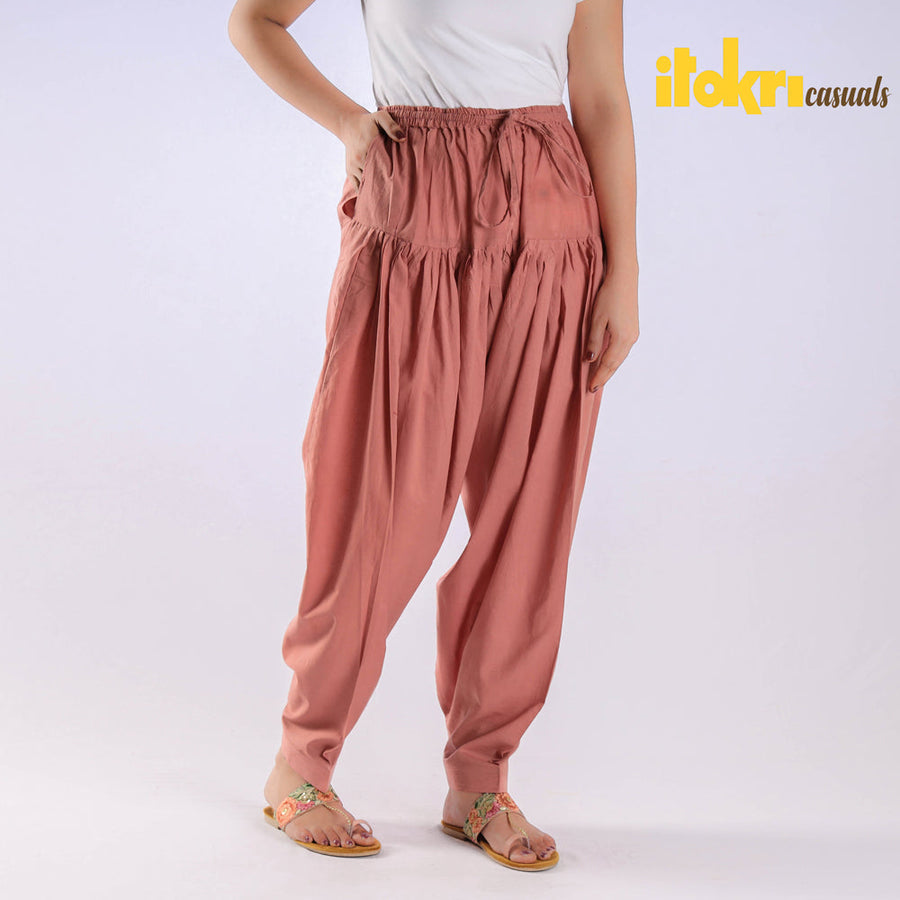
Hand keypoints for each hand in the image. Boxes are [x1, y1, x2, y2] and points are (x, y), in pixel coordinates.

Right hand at [339, 109, 406, 188]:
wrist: (349, 125)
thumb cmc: (368, 122)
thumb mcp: (380, 117)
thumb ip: (391, 126)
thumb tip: (402, 138)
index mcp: (367, 148)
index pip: (381, 167)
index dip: (390, 176)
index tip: (399, 182)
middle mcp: (358, 160)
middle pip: (373, 179)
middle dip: (384, 186)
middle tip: (396, 193)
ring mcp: (353, 168)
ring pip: (365, 185)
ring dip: (375, 190)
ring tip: (386, 196)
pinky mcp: (349, 172)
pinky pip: (357, 187)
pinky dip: (365, 192)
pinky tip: (375, 195)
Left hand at [584, 265, 638, 392]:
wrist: (624, 278)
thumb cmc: (608, 296)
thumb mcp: (596, 319)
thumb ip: (593, 341)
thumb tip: (590, 360)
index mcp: (622, 338)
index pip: (608, 364)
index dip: (598, 377)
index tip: (590, 388)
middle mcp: (631, 339)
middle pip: (615, 364)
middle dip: (604, 376)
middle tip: (593, 388)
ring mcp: (633, 334)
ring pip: (620, 357)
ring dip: (609, 369)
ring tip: (599, 378)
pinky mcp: (632, 328)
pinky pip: (622, 350)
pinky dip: (614, 358)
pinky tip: (607, 361)